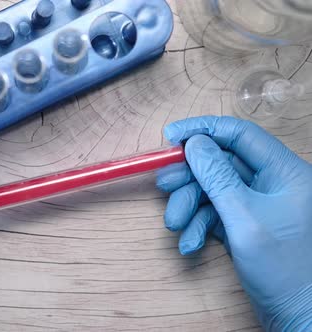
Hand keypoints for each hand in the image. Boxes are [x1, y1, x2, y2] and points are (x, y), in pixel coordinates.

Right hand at [157, 116, 311, 330]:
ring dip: (189, 205)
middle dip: (189, 177)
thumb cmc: (284, 268)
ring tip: (175, 224)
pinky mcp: (245, 223)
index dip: (203, 130)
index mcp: (284, 172)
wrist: (296, 314)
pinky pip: (214, 212)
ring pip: (212, 189)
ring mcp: (258, 204)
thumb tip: (195, 144)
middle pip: (220, 163)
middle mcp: (272, 183)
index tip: (170, 135)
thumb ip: (217, 177)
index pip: (239, 134)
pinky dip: (198, 224)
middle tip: (164, 186)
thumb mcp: (244, 218)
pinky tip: (190, 242)